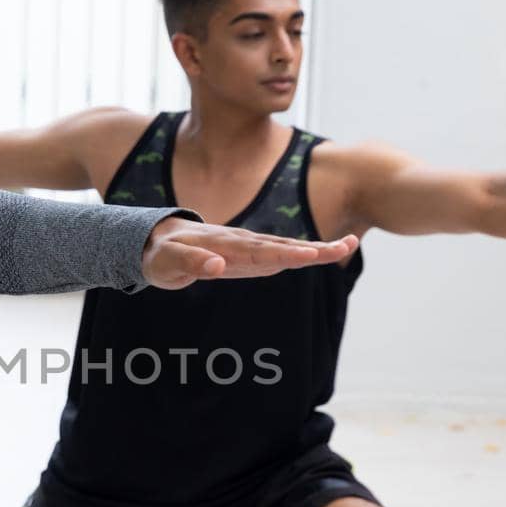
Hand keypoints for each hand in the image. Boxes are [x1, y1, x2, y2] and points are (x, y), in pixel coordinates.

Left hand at [141, 216, 358, 288]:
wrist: (156, 240)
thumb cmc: (159, 254)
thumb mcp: (165, 263)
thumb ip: (189, 263)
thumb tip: (217, 265)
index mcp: (224, 245)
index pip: (260, 250)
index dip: (286, 254)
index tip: (311, 256)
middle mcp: (241, 243)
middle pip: (283, 246)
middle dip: (315, 249)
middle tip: (349, 245)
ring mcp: (247, 248)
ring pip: (286, 248)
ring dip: (315, 249)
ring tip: (347, 245)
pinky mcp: (248, 255)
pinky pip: (278, 254)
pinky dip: (301, 254)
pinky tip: (320, 255)